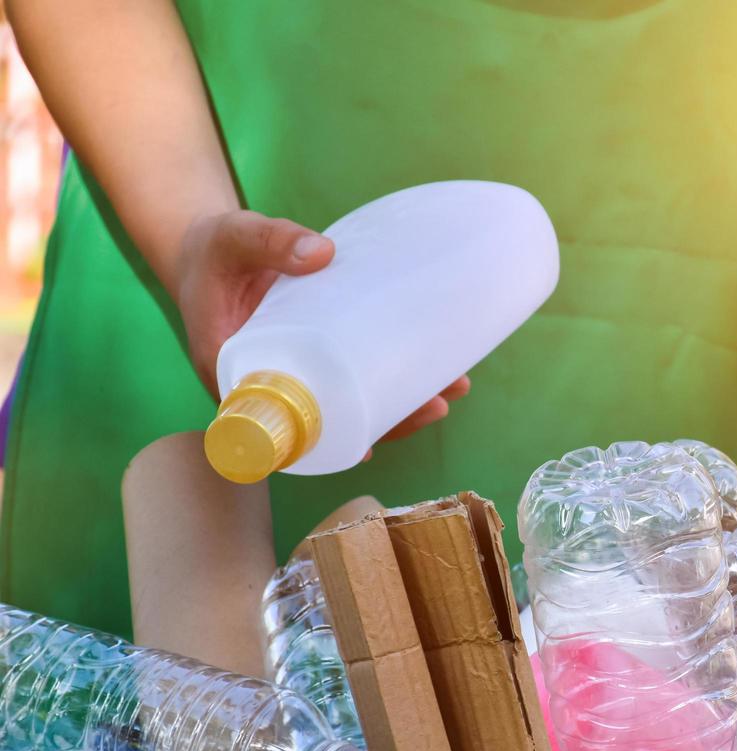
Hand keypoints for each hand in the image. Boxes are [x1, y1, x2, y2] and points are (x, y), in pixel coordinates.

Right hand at [173, 210, 468, 441]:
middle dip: (386, 423)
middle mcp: (269, 388)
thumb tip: (323, 252)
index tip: (367, 446)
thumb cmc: (214, 252)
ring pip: (350, 405)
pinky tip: (433, 374)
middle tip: (436, 406)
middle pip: (331, 423)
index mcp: (235, 377)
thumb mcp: (233, 240)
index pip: (280, 427)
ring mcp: (299, 376)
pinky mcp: (318, 359)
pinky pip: (353, 381)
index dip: (325, 442)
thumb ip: (270, 240)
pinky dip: (390, 382)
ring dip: (400, 407)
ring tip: (451, 391)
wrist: (209, 253)